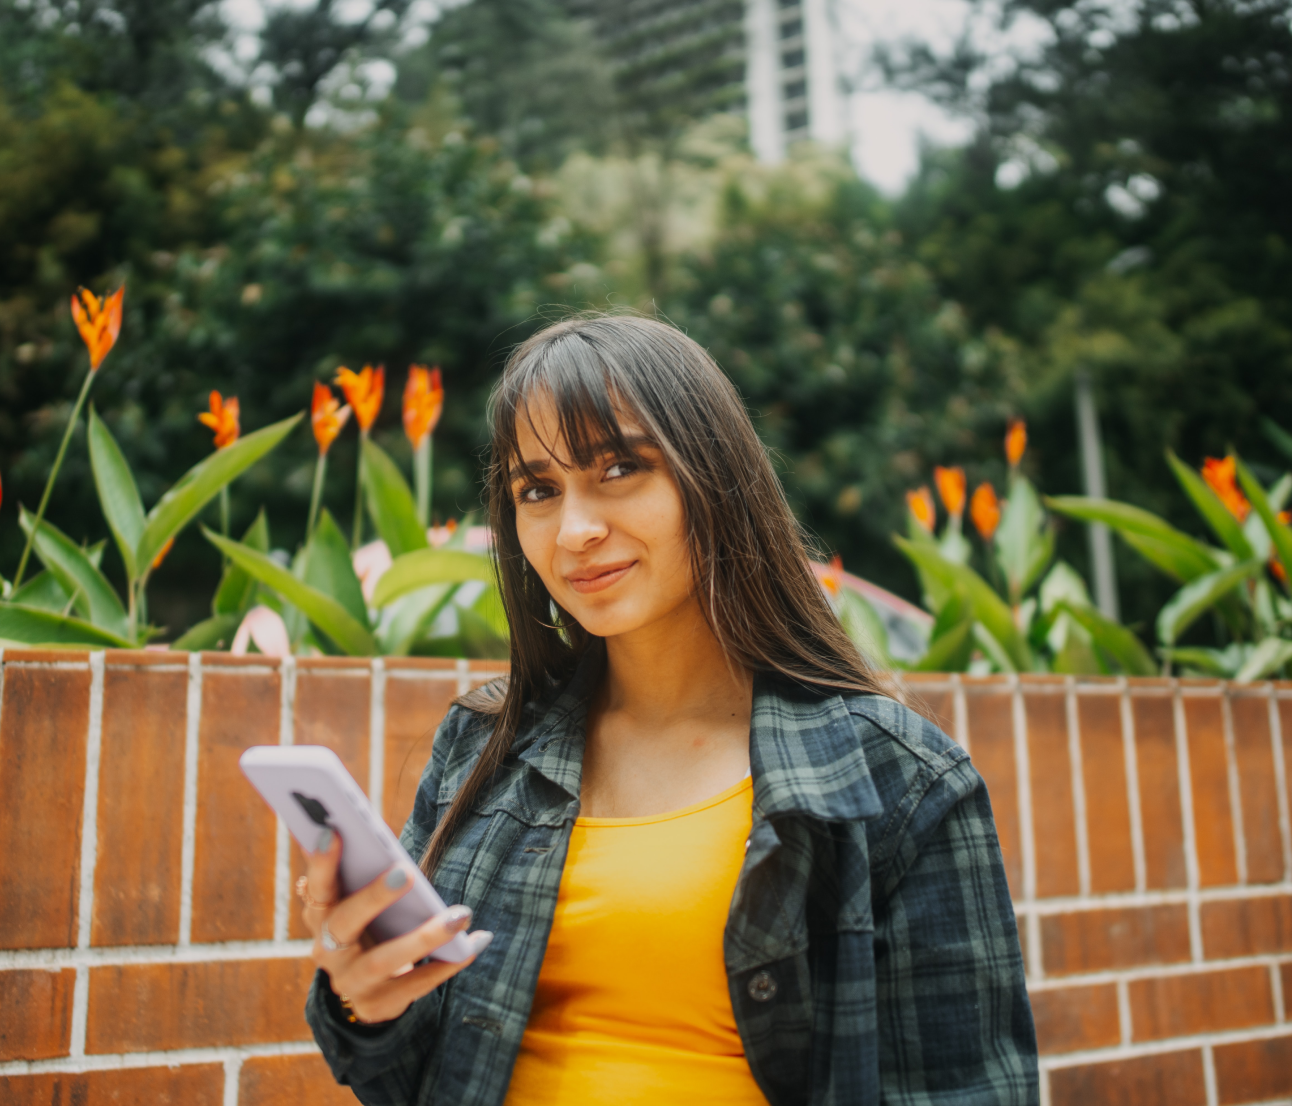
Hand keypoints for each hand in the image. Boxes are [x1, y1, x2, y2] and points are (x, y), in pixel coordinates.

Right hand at [299, 827, 491, 1024]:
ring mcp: (350, 982)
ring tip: (461, 914)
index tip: (333, 832)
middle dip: (373, 896)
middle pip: (344, 923)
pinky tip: (472, 946)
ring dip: (424, 936)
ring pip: (383, 961)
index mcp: (321, 916)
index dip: (320, 863)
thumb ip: (357, 874)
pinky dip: (445, 965)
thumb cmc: (370, 925)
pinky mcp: (377, 1005)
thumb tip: (358, 833)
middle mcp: (328, 951)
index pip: (317, 888)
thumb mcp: (357, 902)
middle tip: (405, 871)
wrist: (368, 989)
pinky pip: (413, 987)